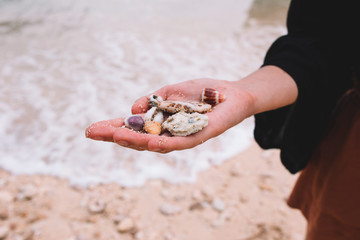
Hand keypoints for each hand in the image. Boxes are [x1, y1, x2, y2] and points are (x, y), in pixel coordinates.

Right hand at [85, 78, 253, 152]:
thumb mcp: (173, 91)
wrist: (233, 94)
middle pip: (138, 139)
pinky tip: (148, 143)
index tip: (91, 128)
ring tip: (114, 137)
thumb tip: (133, 109)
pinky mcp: (198, 137)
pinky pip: (180, 143)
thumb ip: (153, 100)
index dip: (112, 128)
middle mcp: (168, 134)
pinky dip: (164, 143)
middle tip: (92, 133)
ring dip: (135, 141)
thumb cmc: (203, 94)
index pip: (132, 128)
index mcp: (160, 124)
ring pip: (155, 144)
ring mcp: (182, 138)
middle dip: (115, 136)